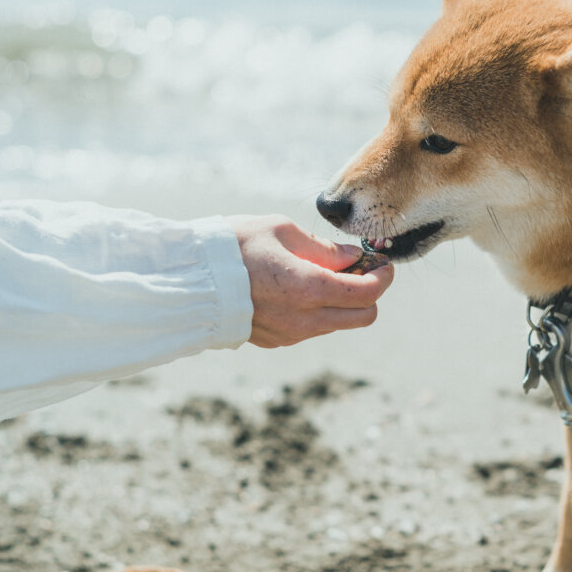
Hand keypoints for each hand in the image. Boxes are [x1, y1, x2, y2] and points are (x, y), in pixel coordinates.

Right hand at [226, 215, 394, 347]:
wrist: (188, 279)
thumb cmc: (233, 245)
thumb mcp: (282, 230)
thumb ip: (325, 248)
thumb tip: (354, 257)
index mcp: (309, 288)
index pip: (368, 293)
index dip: (383, 277)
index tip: (383, 263)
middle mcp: (304, 319)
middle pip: (363, 317)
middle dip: (369, 294)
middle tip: (359, 270)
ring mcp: (289, 335)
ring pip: (338, 323)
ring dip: (342, 302)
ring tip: (324, 274)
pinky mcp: (275, 341)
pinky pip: (311, 329)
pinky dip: (317, 311)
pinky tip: (298, 289)